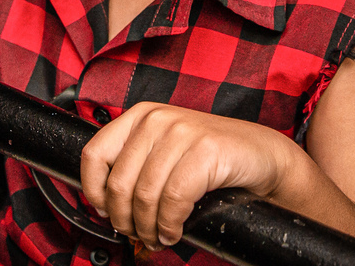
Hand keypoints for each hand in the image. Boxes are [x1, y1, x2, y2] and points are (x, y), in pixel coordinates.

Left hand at [79, 102, 284, 250]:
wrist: (260, 154)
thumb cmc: (210, 158)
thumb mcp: (163, 153)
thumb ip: (135, 167)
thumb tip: (105, 204)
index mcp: (139, 116)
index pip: (94, 154)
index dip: (95, 191)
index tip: (105, 211)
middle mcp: (156, 119)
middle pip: (119, 183)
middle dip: (125, 220)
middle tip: (137, 234)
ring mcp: (181, 131)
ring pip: (145, 195)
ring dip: (149, 228)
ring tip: (157, 237)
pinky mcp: (205, 149)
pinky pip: (174, 199)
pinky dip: (170, 225)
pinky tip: (174, 231)